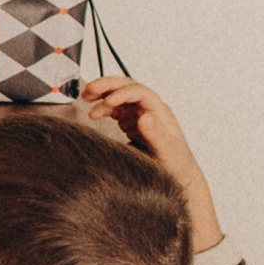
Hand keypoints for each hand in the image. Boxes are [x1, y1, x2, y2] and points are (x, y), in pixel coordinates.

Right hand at [80, 78, 222, 245]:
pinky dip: (103, 107)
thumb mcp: (168, 153)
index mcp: (160, 113)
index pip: (140, 93)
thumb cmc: (176, 166)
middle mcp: (150, 111)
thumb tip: (145, 117)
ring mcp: (140, 116)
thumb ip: (157, 135)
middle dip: (107, 86)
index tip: (107, 101)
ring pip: (119, 96)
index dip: (122, 93)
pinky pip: (116, 109)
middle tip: (89, 91)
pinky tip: (93, 113)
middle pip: (128, 87)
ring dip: (102, 94)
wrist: (178, 178)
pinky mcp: (131, 125)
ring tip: (86, 97)